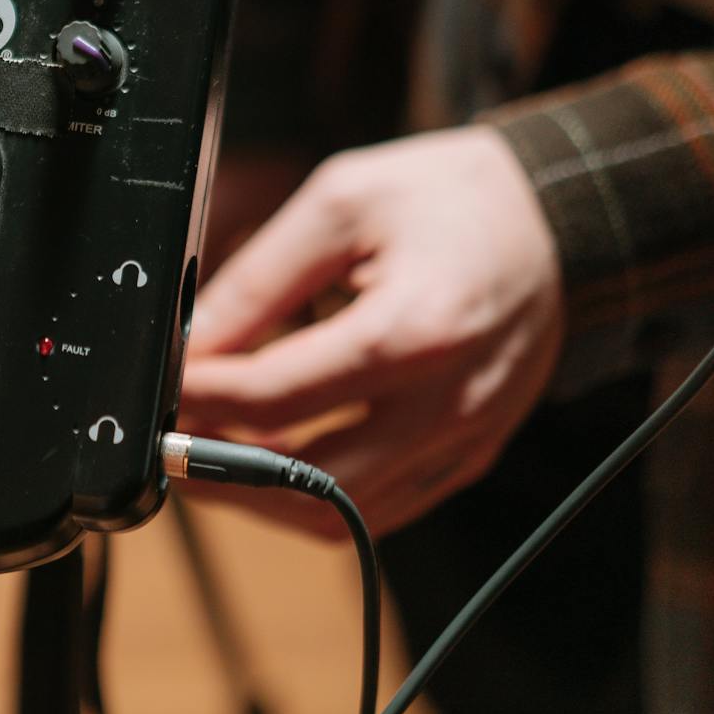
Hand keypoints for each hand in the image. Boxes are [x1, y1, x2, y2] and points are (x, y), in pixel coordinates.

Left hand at [179, 127, 563, 537]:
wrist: (552, 218)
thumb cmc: (450, 199)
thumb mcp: (338, 204)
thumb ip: (258, 282)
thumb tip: (191, 344)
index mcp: (415, 330)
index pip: (277, 397)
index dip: (200, 399)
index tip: (161, 387)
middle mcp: (449, 402)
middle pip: (308, 480)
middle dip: (222, 469)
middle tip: (172, 439)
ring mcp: (466, 439)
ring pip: (344, 515)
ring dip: (263, 496)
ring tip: (212, 453)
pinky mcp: (471, 455)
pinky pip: (383, 509)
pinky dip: (318, 497)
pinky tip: (274, 459)